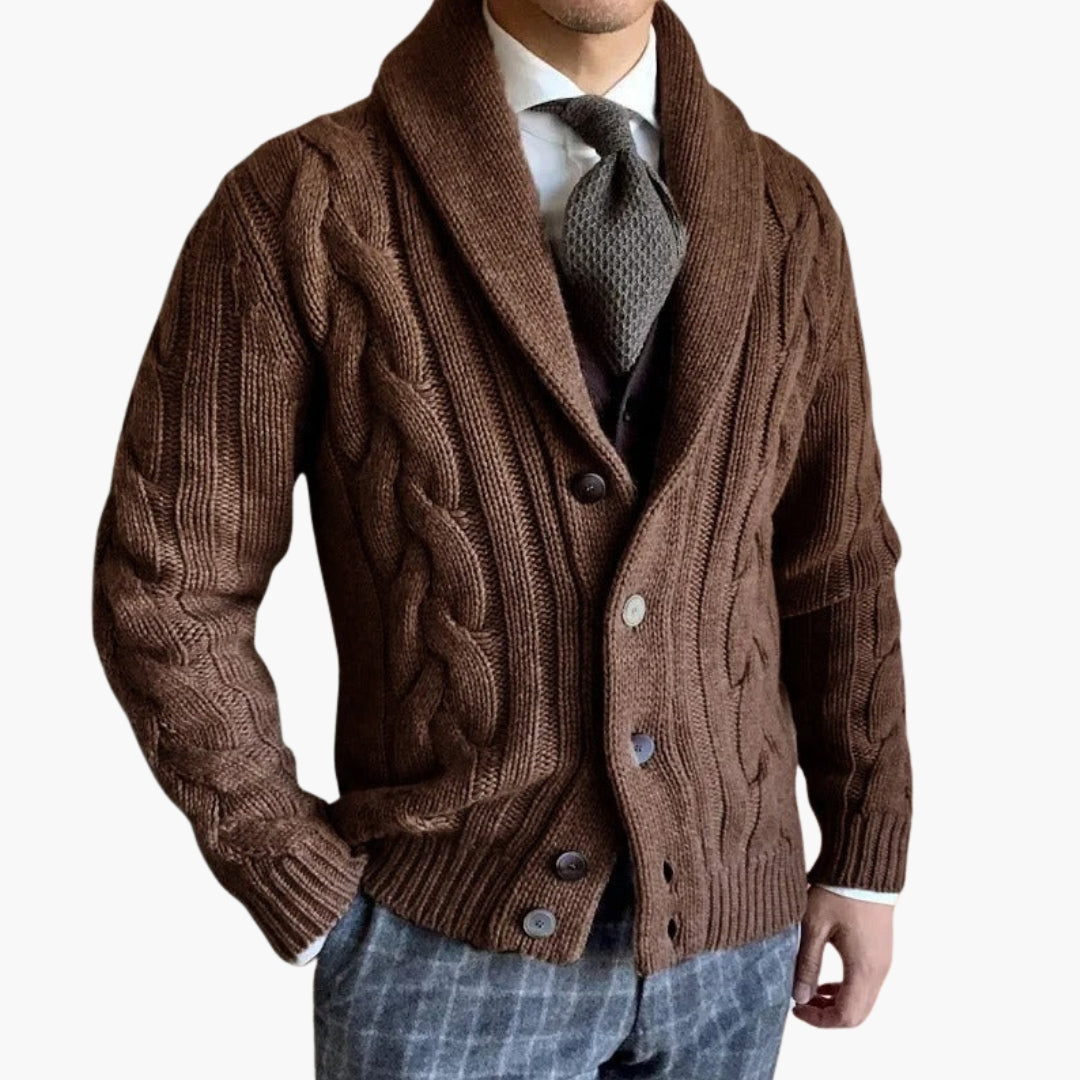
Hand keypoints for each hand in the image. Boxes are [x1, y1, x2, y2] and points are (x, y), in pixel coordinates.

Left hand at [790, 884, 893, 1027]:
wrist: (865, 865)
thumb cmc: (838, 891)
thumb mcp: (813, 926)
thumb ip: (807, 963)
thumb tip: (799, 996)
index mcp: (863, 968)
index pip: (846, 1016)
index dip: (819, 1020)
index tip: (795, 1009)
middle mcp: (879, 970)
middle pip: (857, 1014)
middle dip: (827, 1015)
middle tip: (801, 1003)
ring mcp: (883, 961)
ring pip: (863, 1000)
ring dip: (836, 1002)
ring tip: (808, 990)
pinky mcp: (881, 951)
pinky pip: (866, 984)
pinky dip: (846, 988)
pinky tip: (825, 977)